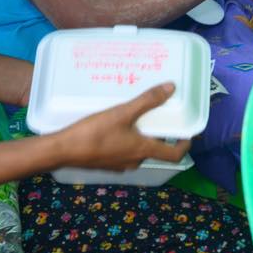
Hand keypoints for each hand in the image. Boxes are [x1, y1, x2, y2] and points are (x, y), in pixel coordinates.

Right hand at [53, 83, 191, 170]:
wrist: (63, 151)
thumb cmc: (94, 133)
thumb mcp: (122, 112)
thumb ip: (147, 100)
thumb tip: (171, 88)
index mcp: (143, 150)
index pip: (173, 154)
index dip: (184, 145)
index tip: (189, 134)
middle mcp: (134, 161)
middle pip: (155, 150)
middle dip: (161, 136)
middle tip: (162, 119)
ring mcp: (119, 164)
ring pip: (138, 151)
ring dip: (143, 138)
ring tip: (139, 119)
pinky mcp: (106, 163)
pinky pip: (123, 152)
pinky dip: (127, 141)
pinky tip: (117, 127)